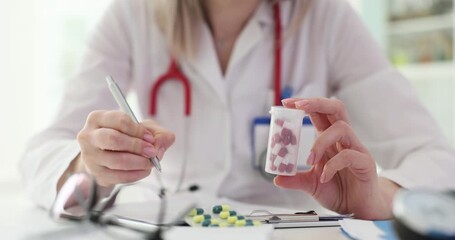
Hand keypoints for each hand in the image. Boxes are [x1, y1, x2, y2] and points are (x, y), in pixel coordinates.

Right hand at [75, 110, 174, 186]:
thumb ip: (157, 132)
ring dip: (139, 162)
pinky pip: (119, 177)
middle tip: (151, 151)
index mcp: (97, 118)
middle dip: (137, 146)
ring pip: (117, 161)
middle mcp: (88, 136)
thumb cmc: (127, 137)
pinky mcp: (96, 174)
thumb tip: (159, 143)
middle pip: (114, 139)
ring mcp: (90, 157)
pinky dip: (136, 174)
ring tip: (150, 162)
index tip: (150, 137)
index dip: (138, 130)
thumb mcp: (143, 129)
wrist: (109, 157)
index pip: (120, 120)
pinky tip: (144, 170)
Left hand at [274, 98, 392, 219]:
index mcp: (329, 139)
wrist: (358, 210)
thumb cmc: (338, 190)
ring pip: (341, 128)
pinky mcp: (365, 163)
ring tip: (310, 160)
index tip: (286, 103)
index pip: (319, 113)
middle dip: (316, 103)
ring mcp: (356, 149)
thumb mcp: (311, 184)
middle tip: (298, 106)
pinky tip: (324, 177)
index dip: (304, 104)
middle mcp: (343, 139)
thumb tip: (276, 178)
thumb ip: (295, 179)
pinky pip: (349, 155)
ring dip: (321, 142)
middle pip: (335, 108)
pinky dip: (332, 165)